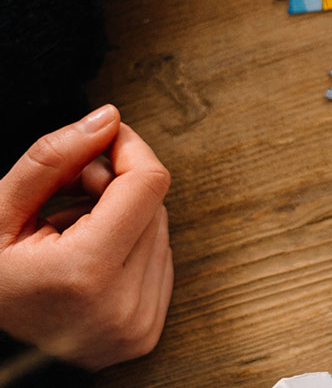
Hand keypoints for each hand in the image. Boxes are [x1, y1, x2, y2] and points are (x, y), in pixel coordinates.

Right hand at [0, 105, 173, 369]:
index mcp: (84, 273)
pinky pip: (159, 263)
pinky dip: (130, 249)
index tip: (105, 137)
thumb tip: (108, 117)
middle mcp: (120, 305)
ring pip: (160, 232)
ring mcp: (136, 325)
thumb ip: (53, 159)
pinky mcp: (145, 333)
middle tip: (69, 194)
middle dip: (116, 187)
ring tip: (71, 230)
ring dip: (124, 218)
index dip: (128, 149)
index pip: (146, 184)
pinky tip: (88, 259)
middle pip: (154, 206)